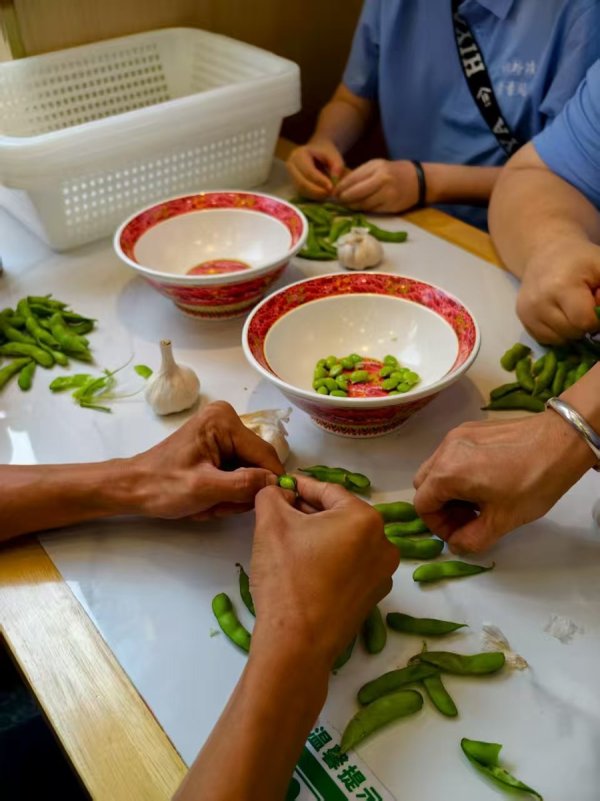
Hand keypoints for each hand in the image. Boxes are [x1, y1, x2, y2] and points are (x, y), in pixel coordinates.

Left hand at [129, 401, 282, 519]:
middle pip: (256, 464)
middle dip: (241, 490)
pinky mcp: (218, 445)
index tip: (256, 506)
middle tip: (216, 506)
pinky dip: (226, 490)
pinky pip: (237, 472)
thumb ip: (244, 484)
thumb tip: (277, 483)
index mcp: (224, 421)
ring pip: (248, 472)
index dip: (267, 484)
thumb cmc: (162, 486)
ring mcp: (222, 432)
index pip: (265, 455)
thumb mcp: (205, 489)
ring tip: (208, 503)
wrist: (133, 488)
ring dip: (232, 494)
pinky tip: (207, 498)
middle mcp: (227, 420)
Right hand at [250, 476, 398, 666]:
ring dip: (318, 536)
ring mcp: (381, 573)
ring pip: (345, 541)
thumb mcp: (270, 523)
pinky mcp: (372, 597)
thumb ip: (272, 495)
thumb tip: (278, 491)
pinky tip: (304, 568)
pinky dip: (329, 560)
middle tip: (280, 512)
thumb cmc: (286, 578)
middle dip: (309, 512)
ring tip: (288, 541)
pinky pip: (349, 566)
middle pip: (339, 516)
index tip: (282, 485)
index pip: (328, 491)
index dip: (300, 486)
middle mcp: (383, 544)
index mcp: (365, 519)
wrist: (296, 645)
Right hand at [286, 139, 345, 198]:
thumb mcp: (333, 154)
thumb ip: (337, 165)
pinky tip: (323, 195)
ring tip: (328, 195)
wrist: (316, 151)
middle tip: (330, 194)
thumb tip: (335, 180)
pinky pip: (302, 193)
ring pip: (301, 190)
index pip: (308, 171)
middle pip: (302, 183)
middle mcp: (291, 166)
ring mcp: (291, 176)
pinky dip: (313, 196)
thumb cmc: (325, 152)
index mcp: (299, 155)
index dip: (320, 180)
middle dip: (317, 191)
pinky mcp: (293, 184)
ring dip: (315, 195)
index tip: (331, 187)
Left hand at [335, 159, 418, 211]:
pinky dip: (363, 210)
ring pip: (362, 203)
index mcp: (376, 167)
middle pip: (355, 193)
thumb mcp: (379, 167)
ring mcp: (387, 193)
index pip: (352, 178)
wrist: (420, 180)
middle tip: (337, 201)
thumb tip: (341, 186)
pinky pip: (371, 209)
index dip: (340, 187)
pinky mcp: (390, 205)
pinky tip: (358, 208)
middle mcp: (381, 179)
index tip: (333, 192)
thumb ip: (361, 174)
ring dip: (351, 206)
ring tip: (346, 206)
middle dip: (344, 198)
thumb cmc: (395, 173)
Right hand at [413, 411, 594, 553]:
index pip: (422, 505)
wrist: (561, 441)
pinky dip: (459, 470)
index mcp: (447, 473)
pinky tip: (487, 478)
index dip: (437, 526)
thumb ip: (471, 540)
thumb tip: (457, 543)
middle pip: (424, 484)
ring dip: (449, 488)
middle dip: (440, 506)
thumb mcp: (502, 521)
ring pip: (437, 467)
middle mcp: (445, 450)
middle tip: (468, 518)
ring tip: (479, 499)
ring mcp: (456, 435)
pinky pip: (452, 453)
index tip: (460, 532)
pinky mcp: (470, 427)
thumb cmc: (532, 482)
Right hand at [517, 238, 599, 343]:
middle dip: (584, 323)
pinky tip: (559, 315)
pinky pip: (547, 339)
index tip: (595, 304)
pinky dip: (558, 332)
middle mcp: (539, 303)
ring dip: (571, 329)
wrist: (545, 254)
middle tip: (583, 304)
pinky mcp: (523, 320)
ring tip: (571, 309)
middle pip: (572, 332)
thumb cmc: (579, 261)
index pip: (584, 321)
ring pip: (560, 340)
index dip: (596, 318)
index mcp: (560, 287)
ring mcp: (528, 313)